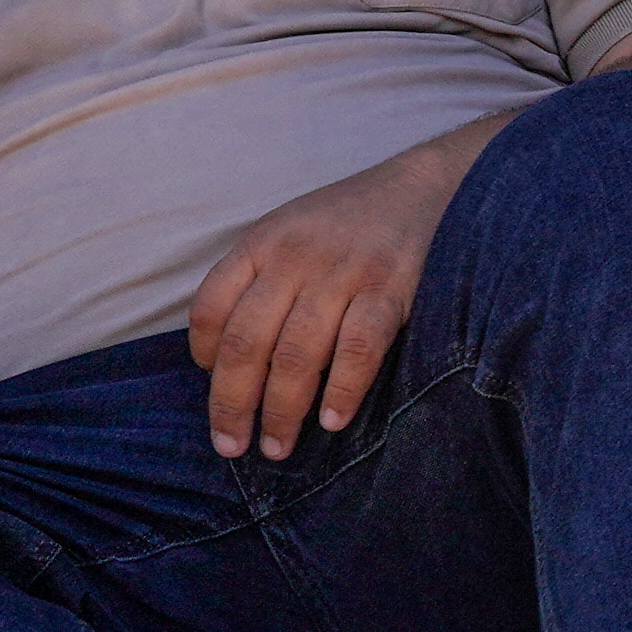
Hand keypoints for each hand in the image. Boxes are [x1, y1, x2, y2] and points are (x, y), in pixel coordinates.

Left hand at [185, 126, 481, 459]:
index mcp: (263, 241)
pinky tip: (332, 420)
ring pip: (296, 355)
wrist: (428, 185)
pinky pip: (357, 350)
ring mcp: (343, 271)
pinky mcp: (391, 287)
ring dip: (282, 411)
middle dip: (232, 404)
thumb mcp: (292, 231)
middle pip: (246, 342)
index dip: (203, 355)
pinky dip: (341, 390)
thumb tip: (228, 363)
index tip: (211, 385)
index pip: (211, 307)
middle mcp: (295, 256)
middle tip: (231, 445)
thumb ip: (261, 281)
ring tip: (276, 447)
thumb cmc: (351, 223)